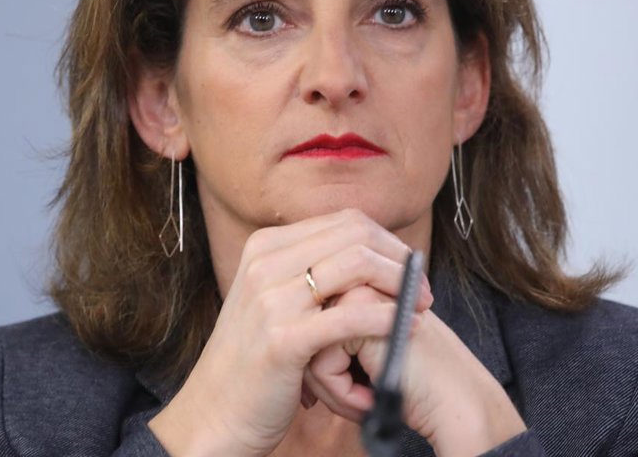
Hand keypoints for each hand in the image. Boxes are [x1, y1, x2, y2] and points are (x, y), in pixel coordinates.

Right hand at [147, 209, 432, 456]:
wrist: (214, 415)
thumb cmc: (253, 363)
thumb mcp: (271, 300)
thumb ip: (304, 271)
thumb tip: (362, 251)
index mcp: (265, 247)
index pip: (343, 221)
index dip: (386, 241)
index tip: (409, 267)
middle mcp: (265, 263)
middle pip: (355, 234)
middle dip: (399, 258)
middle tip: (423, 288)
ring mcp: (271, 298)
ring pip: (356, 263)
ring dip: (400, 283)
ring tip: (421, 307)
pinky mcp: (283, 338)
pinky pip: (352, 315)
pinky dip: (389, 317)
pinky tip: (408, 328)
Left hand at [306, 287, 526, 456]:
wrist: (456, 405)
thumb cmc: (410, 387)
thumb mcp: (362, 359)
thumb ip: (331, 340)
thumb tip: (291, 349)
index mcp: (354, 289)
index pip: (308, 326)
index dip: (325, 369)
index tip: (356, 386)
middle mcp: (354, 283)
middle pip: (304, 334)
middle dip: (325, 378)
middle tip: (359, 397)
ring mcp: (359, 292)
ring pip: (307, 347)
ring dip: (334, 388)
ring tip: (365, 400)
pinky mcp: (362, 313)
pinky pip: (320, 361)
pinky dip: (342, 393)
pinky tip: (368, 401)